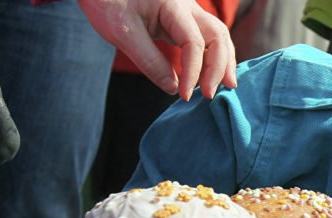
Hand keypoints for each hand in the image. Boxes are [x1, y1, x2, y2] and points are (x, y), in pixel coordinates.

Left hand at [78, 0, 236, 100]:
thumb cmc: (106, 2)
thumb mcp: (122, 33)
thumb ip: (149, 61)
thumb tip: (172, 89)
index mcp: (173, 5)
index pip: (194, 42)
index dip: (192, 72)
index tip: (183, 95)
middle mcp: (187, 6)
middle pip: (218, 36)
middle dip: (219, 67)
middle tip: (210, 94)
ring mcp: (188, 12)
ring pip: (217, 36)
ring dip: (222, 62)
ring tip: (225, 86)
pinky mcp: (183, 21)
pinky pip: (206, 38)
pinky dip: (212, 57)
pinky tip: (212, 75)